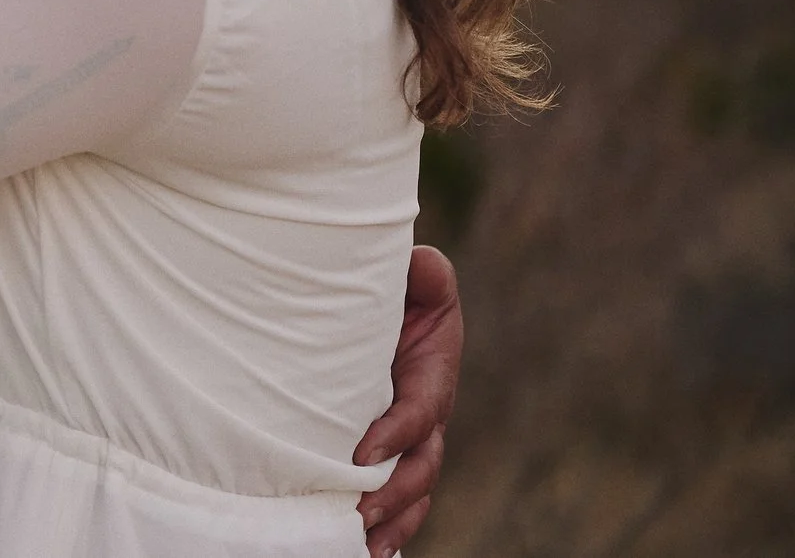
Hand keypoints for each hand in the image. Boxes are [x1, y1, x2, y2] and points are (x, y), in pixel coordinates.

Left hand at [354, 245, 461, 556]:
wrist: (379, 309)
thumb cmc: (394, 293)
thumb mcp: (415, 279)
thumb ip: (423, 273)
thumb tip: (421, 264)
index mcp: (432, 378)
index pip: (421, 413)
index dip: (398, 434)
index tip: (364, 453)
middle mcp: (425, 418)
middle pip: (421, 466)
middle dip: (395, 494)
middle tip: (362, 511)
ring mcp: (409, 442)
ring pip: (411, 492)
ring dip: (392, 522)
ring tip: (366, 547)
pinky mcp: (387, 454)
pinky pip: (396, 498)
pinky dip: (385, 528)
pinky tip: (365, 552)